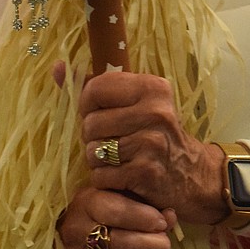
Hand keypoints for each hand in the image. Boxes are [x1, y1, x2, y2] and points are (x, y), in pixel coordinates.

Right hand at [57, 185, 177, 248]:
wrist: (51, 231)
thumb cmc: (92, 206)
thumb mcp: (113, 192)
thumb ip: (142, 200)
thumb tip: (170, 216)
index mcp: (86, 203)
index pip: (117, 211)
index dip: (145, 218)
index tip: (162, 222)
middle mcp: (79, 233)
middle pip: (124, 245)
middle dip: (155, 247)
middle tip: (166, 245)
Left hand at [80, 70, 227, 226]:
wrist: (192, 174)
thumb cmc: (155, 133)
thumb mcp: (134, 102)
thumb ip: (94, 85)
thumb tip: (57, 68)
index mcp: (151, 87)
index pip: (95, 89)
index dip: (88, 106)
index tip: (100, 114)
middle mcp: (155, 111)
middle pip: (90, 124)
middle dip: (93, 138)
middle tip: (112, 142)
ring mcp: (151, 143)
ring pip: (93, 151)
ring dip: (98, 161)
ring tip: (118, 159)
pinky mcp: (145, 173)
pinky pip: (101, 176)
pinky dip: (105, 180)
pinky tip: (122, 176)